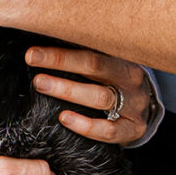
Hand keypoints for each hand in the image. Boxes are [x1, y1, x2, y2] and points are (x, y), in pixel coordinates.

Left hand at [24, 45, 153, 144]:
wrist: (144, 108)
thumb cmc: (113, 81)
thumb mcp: (105, 64)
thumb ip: (81, 55)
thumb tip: (40, 44)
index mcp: (122, 57)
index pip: (89, 50)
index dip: (60, 53)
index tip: (32, 54)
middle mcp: (130, 78)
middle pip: (95, 67)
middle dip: (61, 64)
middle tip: (35, 70)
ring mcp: (134, 105)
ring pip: (100, 97)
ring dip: (69, 91)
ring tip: (43, 87)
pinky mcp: (133, 129)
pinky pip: (109, 130)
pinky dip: (86, 125)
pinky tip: (64, 118)